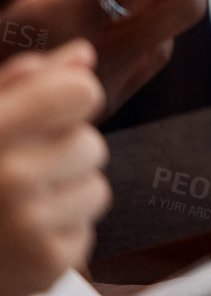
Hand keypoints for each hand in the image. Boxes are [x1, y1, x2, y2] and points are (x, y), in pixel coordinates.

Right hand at [0, 40, 110, 295]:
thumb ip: (25, 83)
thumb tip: (84, 54)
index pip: (82, 91)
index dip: (68, 101)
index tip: (46, 117)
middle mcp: (8, 176)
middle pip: (90, 143)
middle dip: (61, 157)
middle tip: (14, 178)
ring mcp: (27, 224)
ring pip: (96, 188)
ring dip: (65, 197)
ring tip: (16, 210)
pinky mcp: (45, 263)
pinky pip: (86, 231)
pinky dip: (59, 235)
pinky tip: (20, 240)